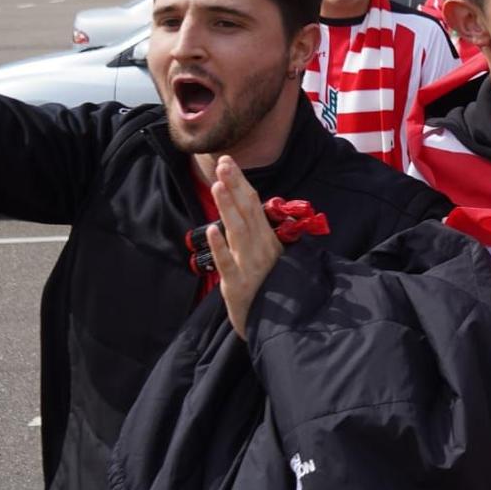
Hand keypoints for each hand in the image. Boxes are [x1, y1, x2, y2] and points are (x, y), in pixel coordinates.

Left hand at [205, 157, 284, 339]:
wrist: (278, 327)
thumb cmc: (272, 290)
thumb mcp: (273, 258)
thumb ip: (264, 235)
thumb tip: (256, 210)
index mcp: (268, 240)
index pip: (255, 205)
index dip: (241, 183)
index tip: (230, 162)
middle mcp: (261, 248)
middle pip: (247, 211)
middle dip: (235, 185)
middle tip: (224, 162)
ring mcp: (250, 266)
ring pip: (239, 231)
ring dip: (228, 207)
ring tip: (219, 185)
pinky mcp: (238, 285)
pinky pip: (228, 263)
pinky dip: (220, 246)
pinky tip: (212, 229)